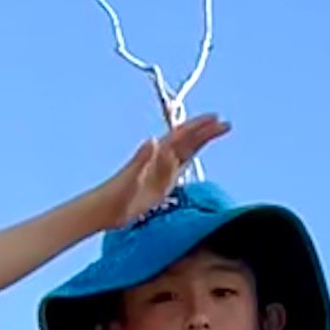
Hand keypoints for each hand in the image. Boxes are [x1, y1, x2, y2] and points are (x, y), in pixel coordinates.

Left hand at [95, 111, 227, 228]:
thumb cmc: (116, 195)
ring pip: (186, 150)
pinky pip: (180, 166)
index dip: (199, 128)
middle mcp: (160, 160)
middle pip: (188, 141)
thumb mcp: (130, 177)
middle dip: (206, 131)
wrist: (104, 209)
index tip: (215, 120)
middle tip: (226, 123)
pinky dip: (190, 156)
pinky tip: (195, 152)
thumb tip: (154, 139)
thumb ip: (141, 158)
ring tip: (218, 130)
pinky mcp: (161, 184)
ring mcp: (161, 171)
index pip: (182, 137)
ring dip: (201, 140)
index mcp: (156, 156)